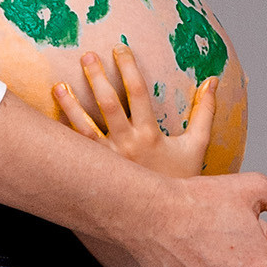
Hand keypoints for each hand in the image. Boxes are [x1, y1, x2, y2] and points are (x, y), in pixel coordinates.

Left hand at [52, 42, 216, 177]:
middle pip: (109, 105)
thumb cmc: (180, 179)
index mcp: (150, 135)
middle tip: (87, 55)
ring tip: (58, 85)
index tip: (120, 48)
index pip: (138, 93)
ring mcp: (109, 159)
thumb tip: (213, 80)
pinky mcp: (97, 171)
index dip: (129, 68)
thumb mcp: (197, 145)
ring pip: (85, 128)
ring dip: (70, 105)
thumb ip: (205, 112)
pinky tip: (53, 116)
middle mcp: (127, 145)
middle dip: (97, 78)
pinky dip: (65, 132)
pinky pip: (77, 149)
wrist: (163, 218)